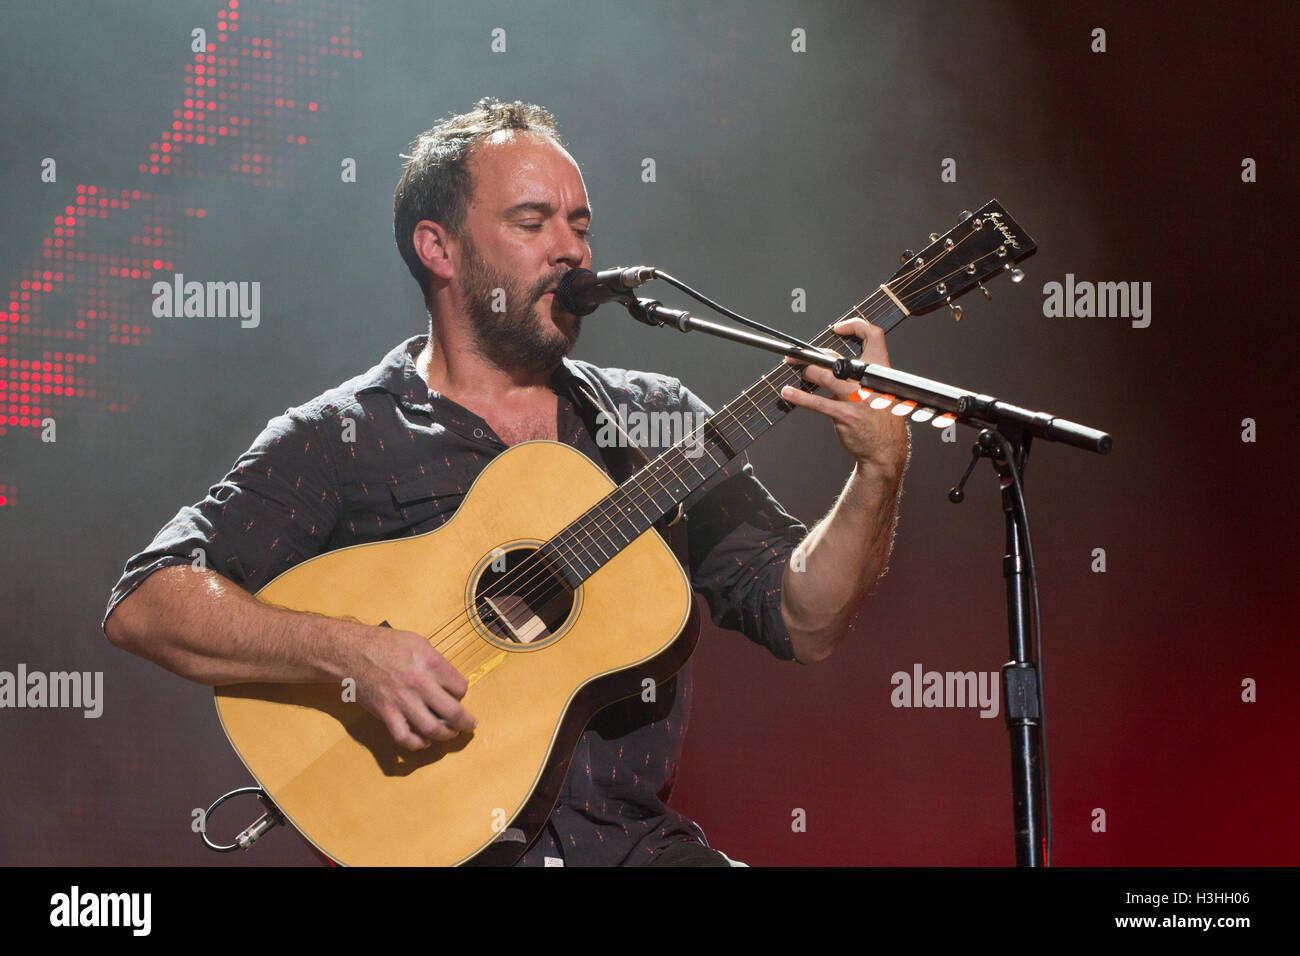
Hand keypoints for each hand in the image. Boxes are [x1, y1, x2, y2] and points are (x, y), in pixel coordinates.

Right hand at [347, 625, 477, 750]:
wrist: (352, 651)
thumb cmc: (385, 643)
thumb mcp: (418, 642)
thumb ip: (436, 661)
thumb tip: (449, 680)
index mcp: (431, 662)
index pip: (460, 686)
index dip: (462, 692)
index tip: (458, 694)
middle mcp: (419, 683)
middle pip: (453, 711)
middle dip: (466, 722)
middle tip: (470, 725)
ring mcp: (402, 701)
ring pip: (432, 729)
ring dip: (446, 736)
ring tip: (450, 734)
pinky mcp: (386, 713)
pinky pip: (405, 738)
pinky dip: (417, 744)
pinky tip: (424, 741)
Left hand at [779, 318, 909, 474]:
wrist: (885, 451)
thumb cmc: (880, 420)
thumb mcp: (881, 391)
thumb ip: (863, 375)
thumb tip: (833, 362)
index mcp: (881, 371)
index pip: (874, 335)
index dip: (855, 325)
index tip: (838, 328)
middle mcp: (869, 382)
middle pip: (837, 356)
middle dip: (812, 354)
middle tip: (796, 355)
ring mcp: (856, 398)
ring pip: (824, 374)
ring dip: (805, 371)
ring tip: (794, 369)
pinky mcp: (844, 415)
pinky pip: (816, 403)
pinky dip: (798, 396)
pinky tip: (787, 393)